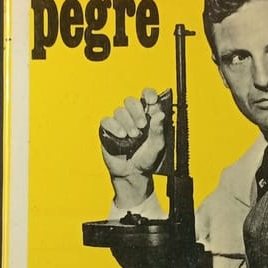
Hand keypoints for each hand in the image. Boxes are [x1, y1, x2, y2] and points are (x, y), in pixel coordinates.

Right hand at [100, 88, 165, 206]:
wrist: (133, 173)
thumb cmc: (146, 158)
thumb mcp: (158, 145)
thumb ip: (159, 129)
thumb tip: (160, 114)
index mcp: (147, 115)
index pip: (147, 96)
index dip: (148, 94)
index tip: (151, 100)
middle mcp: (132, 116)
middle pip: (131, 101)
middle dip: (137, 111)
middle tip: (142, 125)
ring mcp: (119, 122)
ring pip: (120, 111)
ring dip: (127, 122)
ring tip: (134, 136)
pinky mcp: (108, 130)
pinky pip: (107, 120)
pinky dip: (114, 126)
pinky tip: (122, 135)